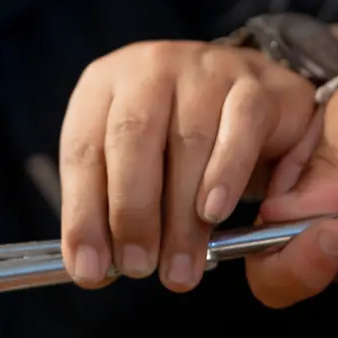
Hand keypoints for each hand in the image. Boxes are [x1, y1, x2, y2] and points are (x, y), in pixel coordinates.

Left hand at [59, 40, 318, 291]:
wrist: (253, 95)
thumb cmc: (179, 141)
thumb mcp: (136, 165)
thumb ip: (113, 208)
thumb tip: (96, 269)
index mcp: (105, 85)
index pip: (82, 149)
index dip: (83, 213)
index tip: (89, 269)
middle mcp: (151, 68)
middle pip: (131, 138)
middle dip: (131, 213)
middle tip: (138, 268)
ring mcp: (205, 69)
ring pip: (186, 141)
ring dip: (180, 216)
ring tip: (178, 268)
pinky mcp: (255, 85)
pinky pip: (239, 129)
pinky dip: (225, 175)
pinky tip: (214, 214)